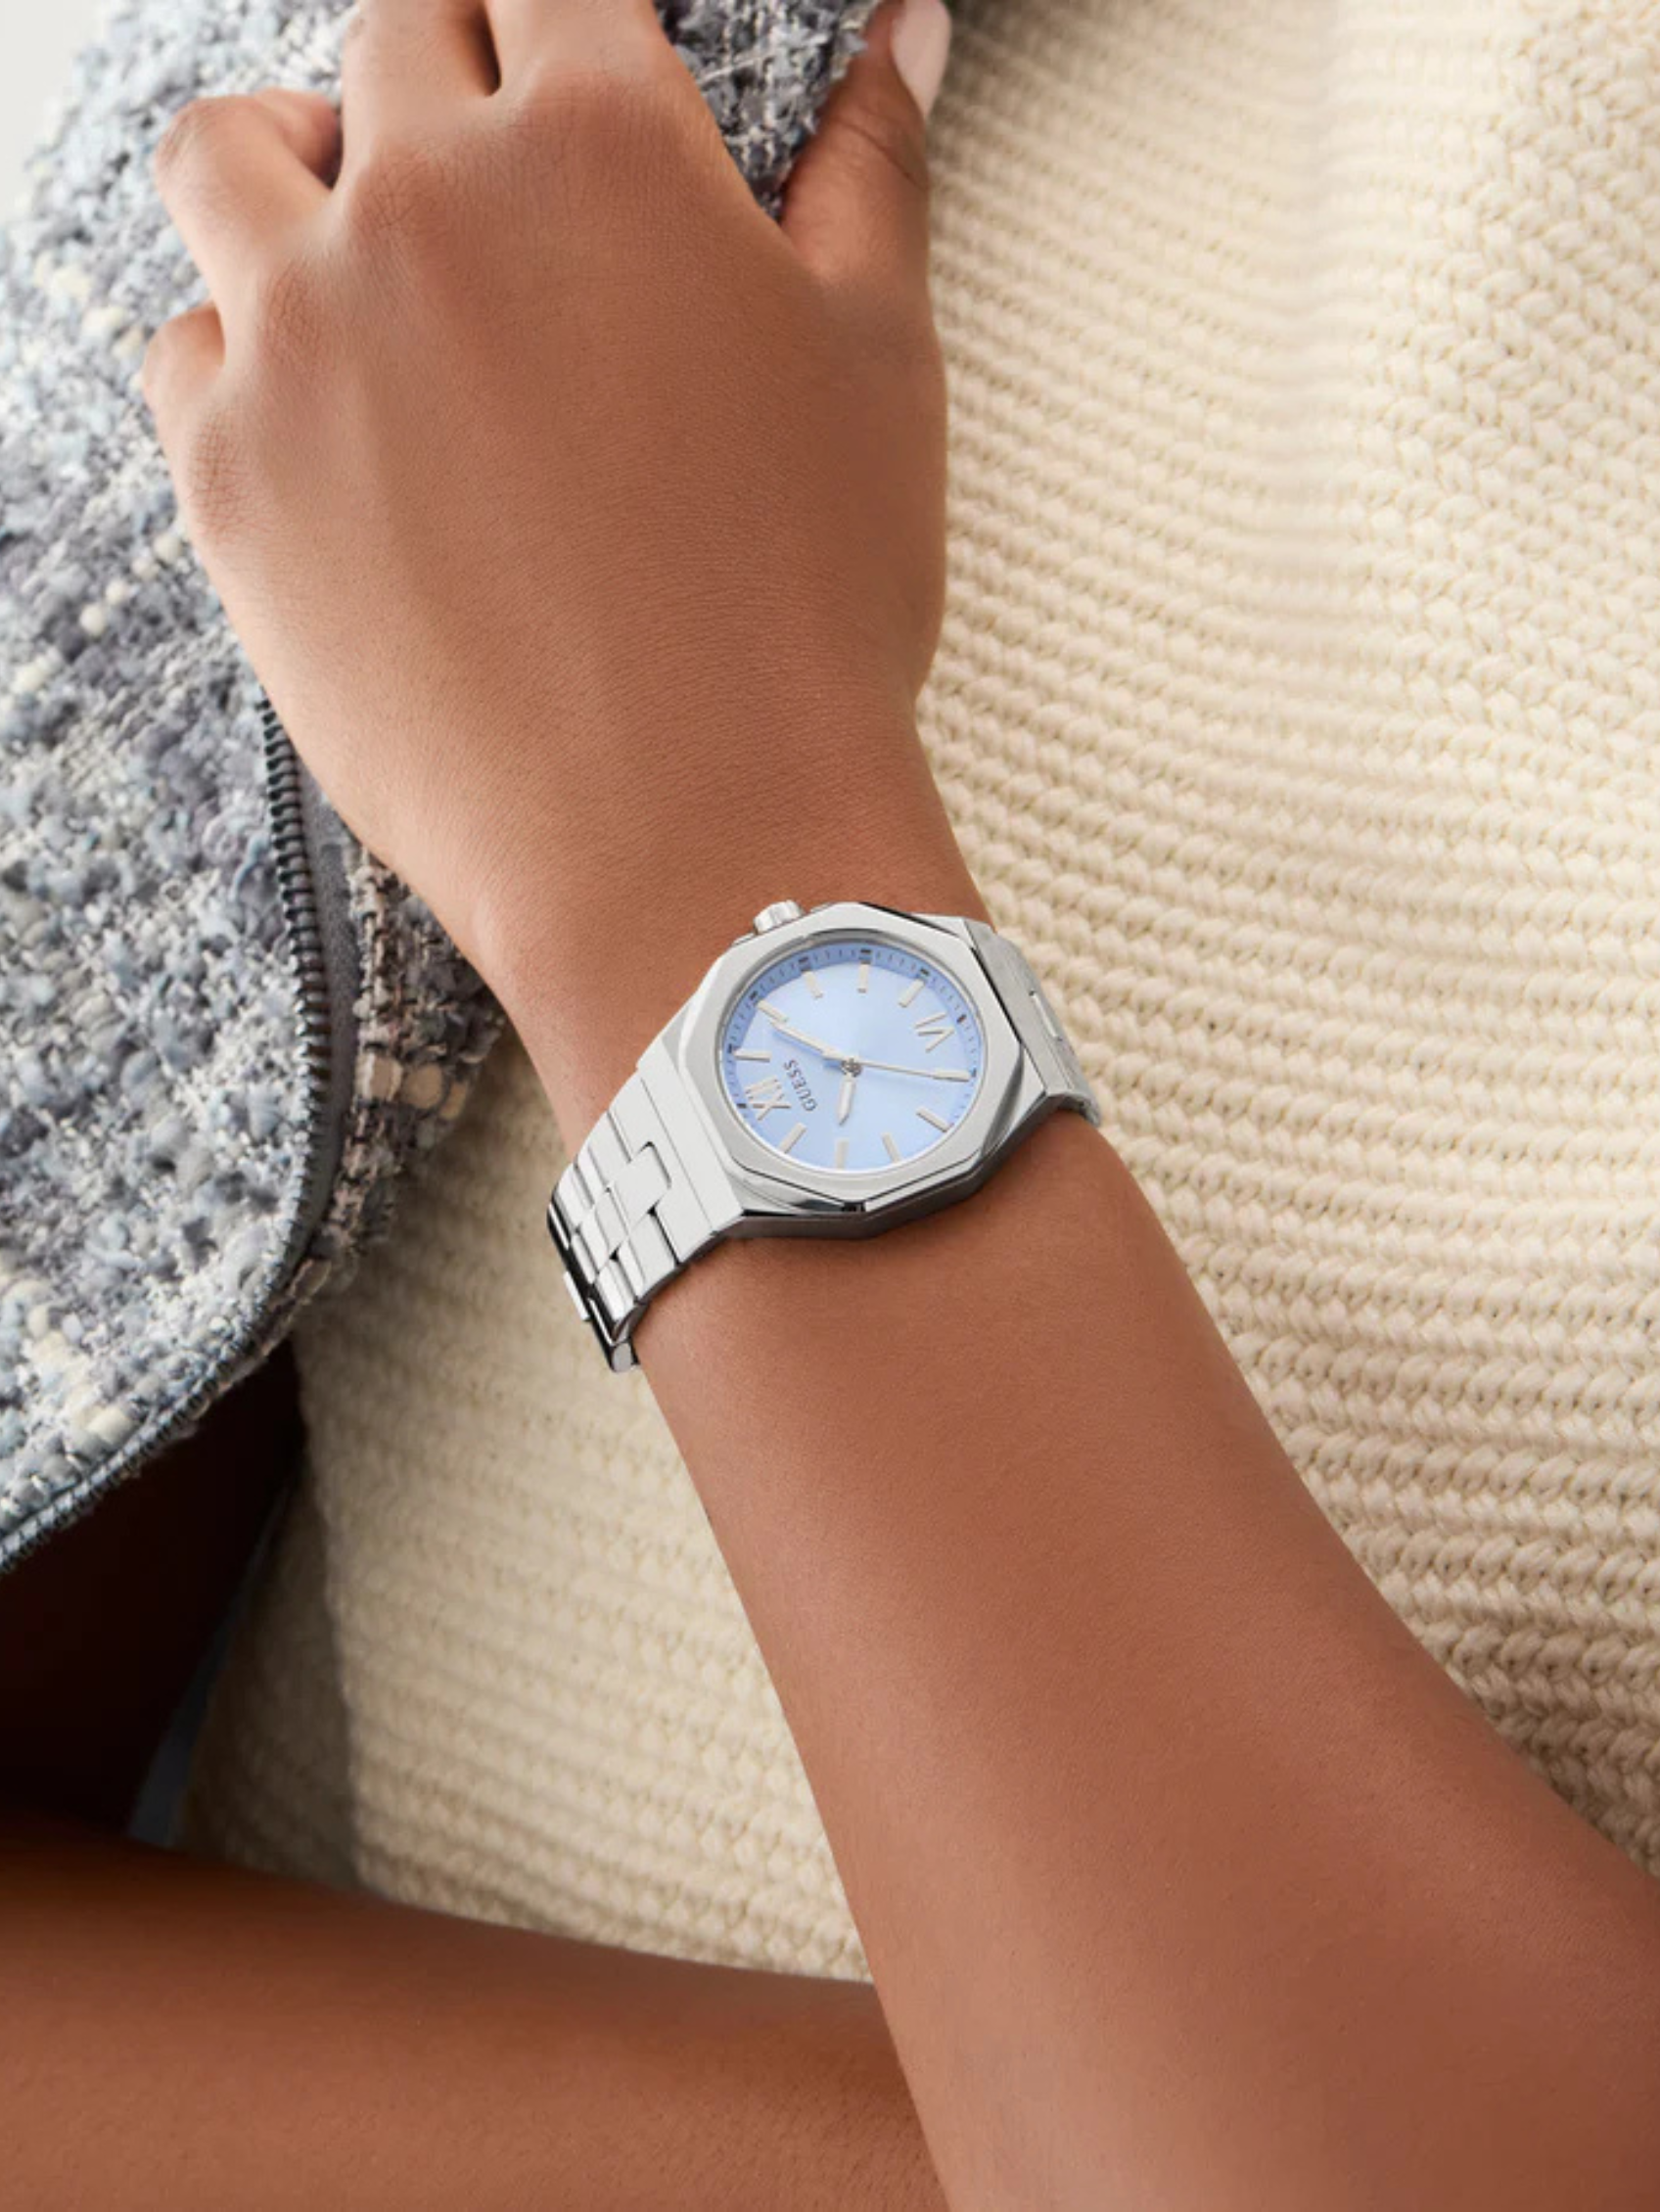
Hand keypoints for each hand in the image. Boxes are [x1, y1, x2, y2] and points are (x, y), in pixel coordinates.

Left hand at [143, 0, 977, 1133]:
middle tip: (498, 174)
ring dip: (292, 165)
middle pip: (387, 35)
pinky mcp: (232, 479)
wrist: (694, 840)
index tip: (584, 76)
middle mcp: (423, 203)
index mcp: (598, 142)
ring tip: (361, 246)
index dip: (571, 15)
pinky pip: (183, 350)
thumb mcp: (879, 368)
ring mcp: (303, 338)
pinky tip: (320, 410)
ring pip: (230, 156)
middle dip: (449, 78)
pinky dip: (239, 350)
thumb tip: (896, 39)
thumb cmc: (811, 610)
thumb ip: (869, 175)